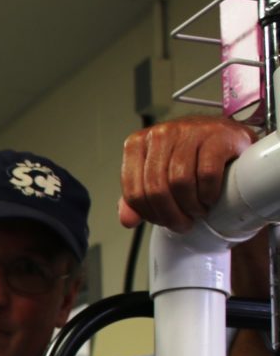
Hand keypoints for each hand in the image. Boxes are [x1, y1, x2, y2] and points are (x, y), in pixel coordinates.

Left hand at [119, 114, 256, 231]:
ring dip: (190, 206)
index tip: (163, 222)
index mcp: (137, 144)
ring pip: (180, 182)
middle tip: (183, 224)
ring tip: (198, 211)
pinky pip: (207, 174)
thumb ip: (138, 197)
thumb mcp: (157, 175)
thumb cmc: (188, 159)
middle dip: (170, 215)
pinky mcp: (217, 136)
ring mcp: (189, 131)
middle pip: (156, 189)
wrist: (227, 137)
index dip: (149, 214)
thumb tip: (128, 221)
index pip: (134, 192)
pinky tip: (209, 198)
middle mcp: (160, 134)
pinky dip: (208, 194)